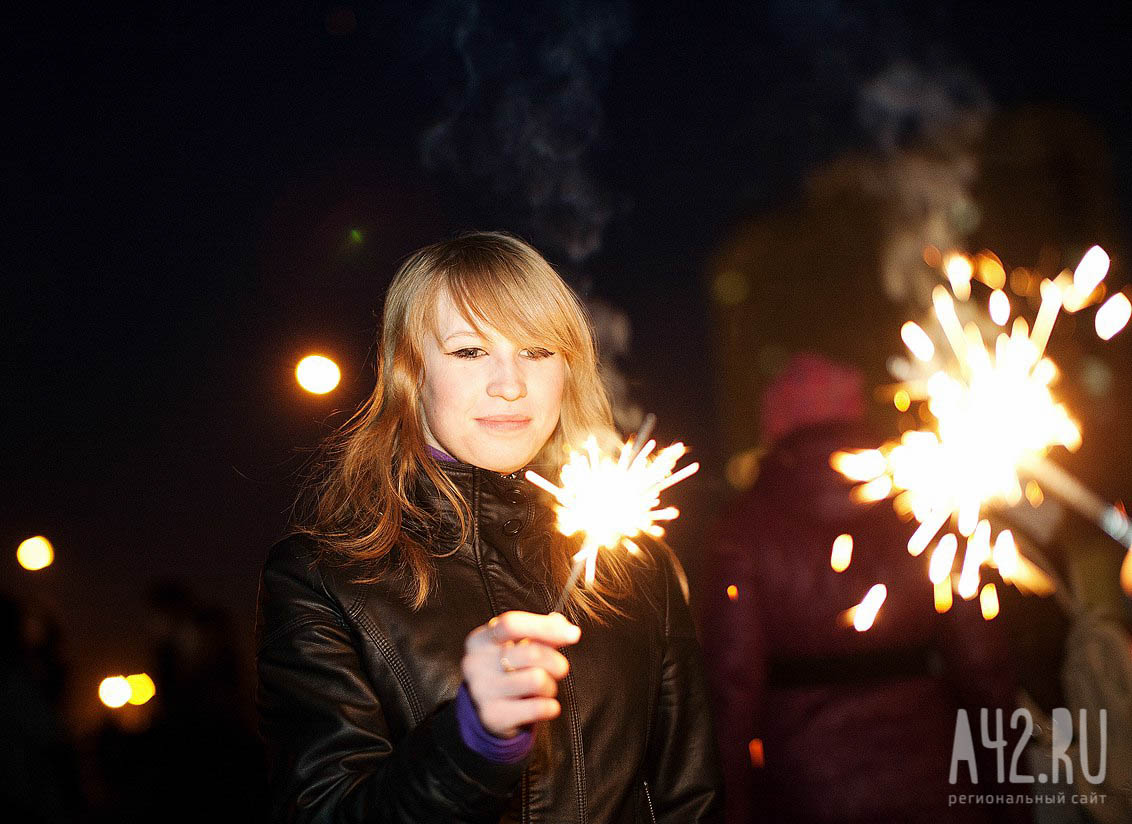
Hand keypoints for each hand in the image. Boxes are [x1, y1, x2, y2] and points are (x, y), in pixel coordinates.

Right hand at [461, 610, 580, 737]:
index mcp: (480, 639)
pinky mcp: (493, 716)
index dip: (545, 626)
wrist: (487, 712)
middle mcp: (475, 663)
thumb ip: (542, 633)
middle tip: (559, 669)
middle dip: (556, 661)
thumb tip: (567, 629)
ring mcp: (481, 690)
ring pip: (536, 680)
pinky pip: (538, 708)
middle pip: (531, 653)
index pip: (511, 624)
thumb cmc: (508, 671)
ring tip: (545, 688)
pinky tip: (545, 706)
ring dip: (550, 686)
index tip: (573, 634)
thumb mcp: (518, 647)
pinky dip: (550, 707)